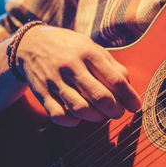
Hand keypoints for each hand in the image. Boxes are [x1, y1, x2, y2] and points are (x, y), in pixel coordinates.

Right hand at [16, 25, 140, 126]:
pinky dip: (72, 122)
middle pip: (100, 97)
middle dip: (115, 111)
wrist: (30, 45)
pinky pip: (59, 116)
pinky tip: (78, 117)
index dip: (129, 97)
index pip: (115, 80)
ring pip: (80, 109)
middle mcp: (70, 66)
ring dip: (96, 117)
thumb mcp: (90, 46)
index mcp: (86, 52)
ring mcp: (54, 81)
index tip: (136, 106)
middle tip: (118, 113)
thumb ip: (110, 64)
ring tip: (100, 115)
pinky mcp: (42, 94)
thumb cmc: (67, 47)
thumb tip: (128, 86)